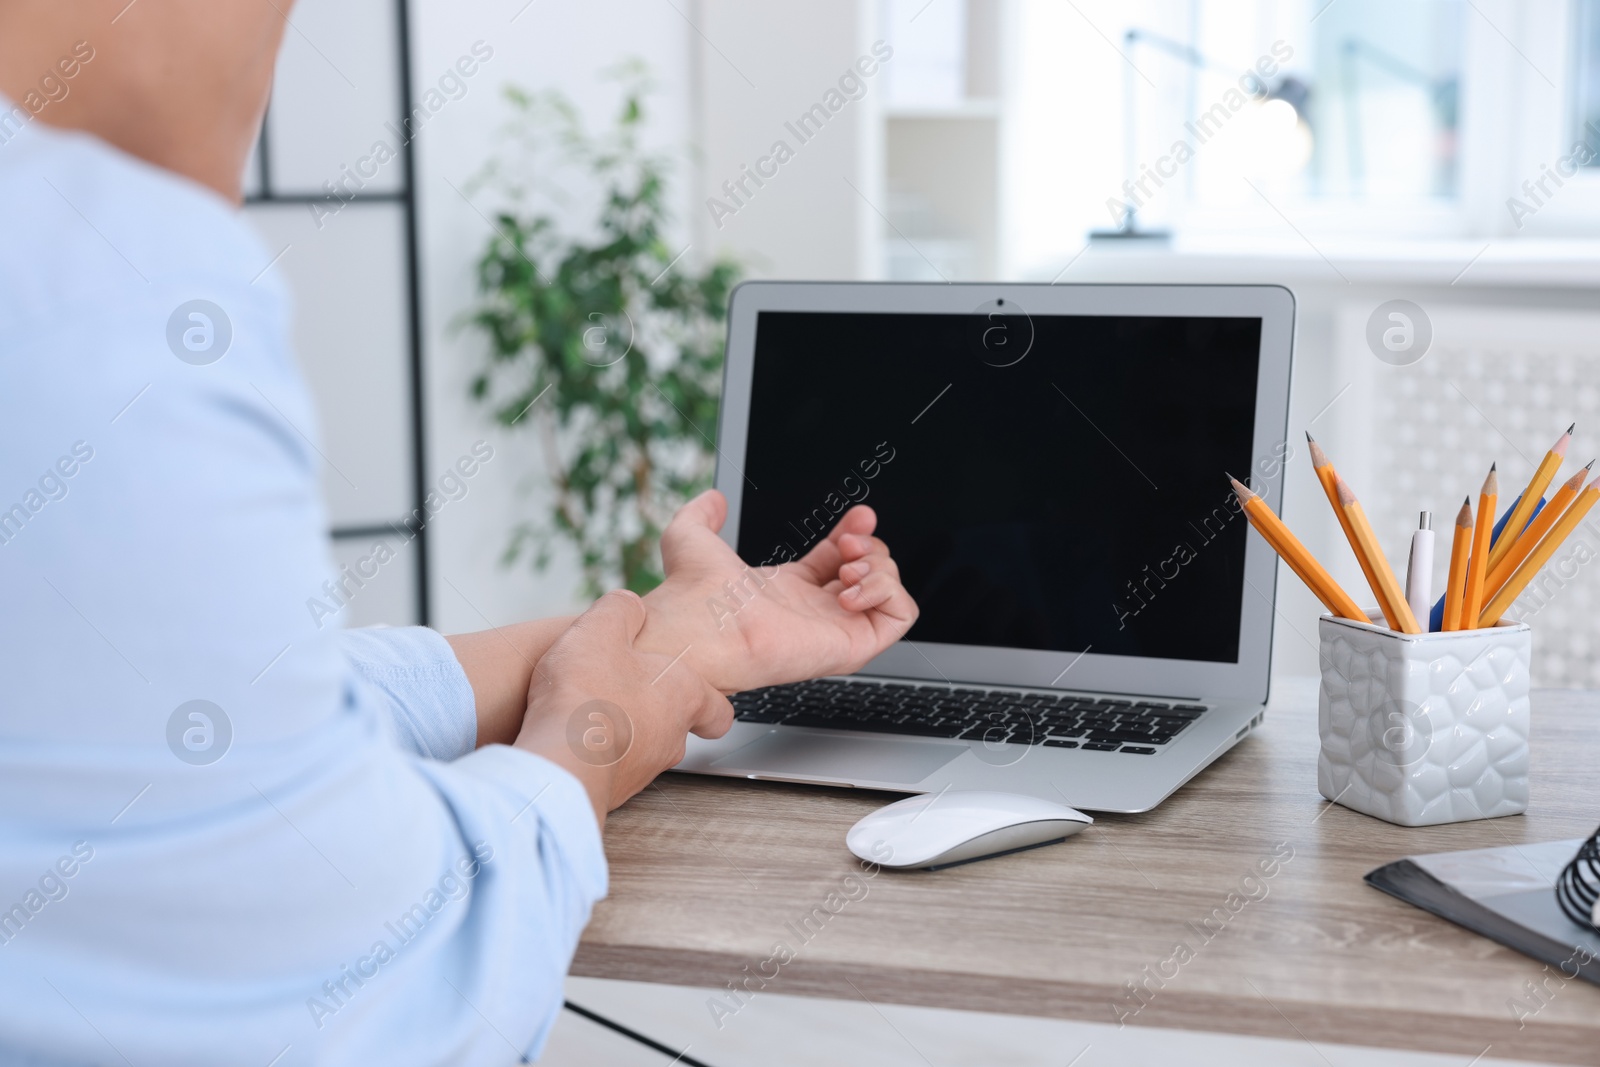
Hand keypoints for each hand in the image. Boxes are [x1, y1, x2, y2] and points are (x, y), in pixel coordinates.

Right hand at [513, 590, 732, 822]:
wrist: (560, 761)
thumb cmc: (589, 696)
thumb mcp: (602, 629)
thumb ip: (621, 610)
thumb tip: (628, 604)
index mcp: (683, 696)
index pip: (718, 708)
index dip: (709, 700)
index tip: (697, 694)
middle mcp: (671, 738)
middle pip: (675, 725)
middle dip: (651, 708)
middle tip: (624, 689)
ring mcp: (643, 769)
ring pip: (642, 748)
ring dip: (621, 732)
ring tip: (588, 711)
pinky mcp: (612, 790)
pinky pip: (609, 768)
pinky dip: (595, 754)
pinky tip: (568, 737)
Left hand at [637, 490, 918, 693]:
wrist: (701, 627)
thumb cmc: (694, 593)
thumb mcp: (692, 537)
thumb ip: (701, 513)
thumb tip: (712, 498)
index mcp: (789, 590)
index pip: (839, 559)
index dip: (855, 532)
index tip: (859, 515)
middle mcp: (817, 612)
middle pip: (871, 572)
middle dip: (870, 546)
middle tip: (845, 544)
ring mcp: (837, 630)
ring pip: (891, 593)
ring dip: (881, 567)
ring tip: (849, 566)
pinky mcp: (853, 646)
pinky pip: (901, 617)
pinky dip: (889, 591)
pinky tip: (853, 588)